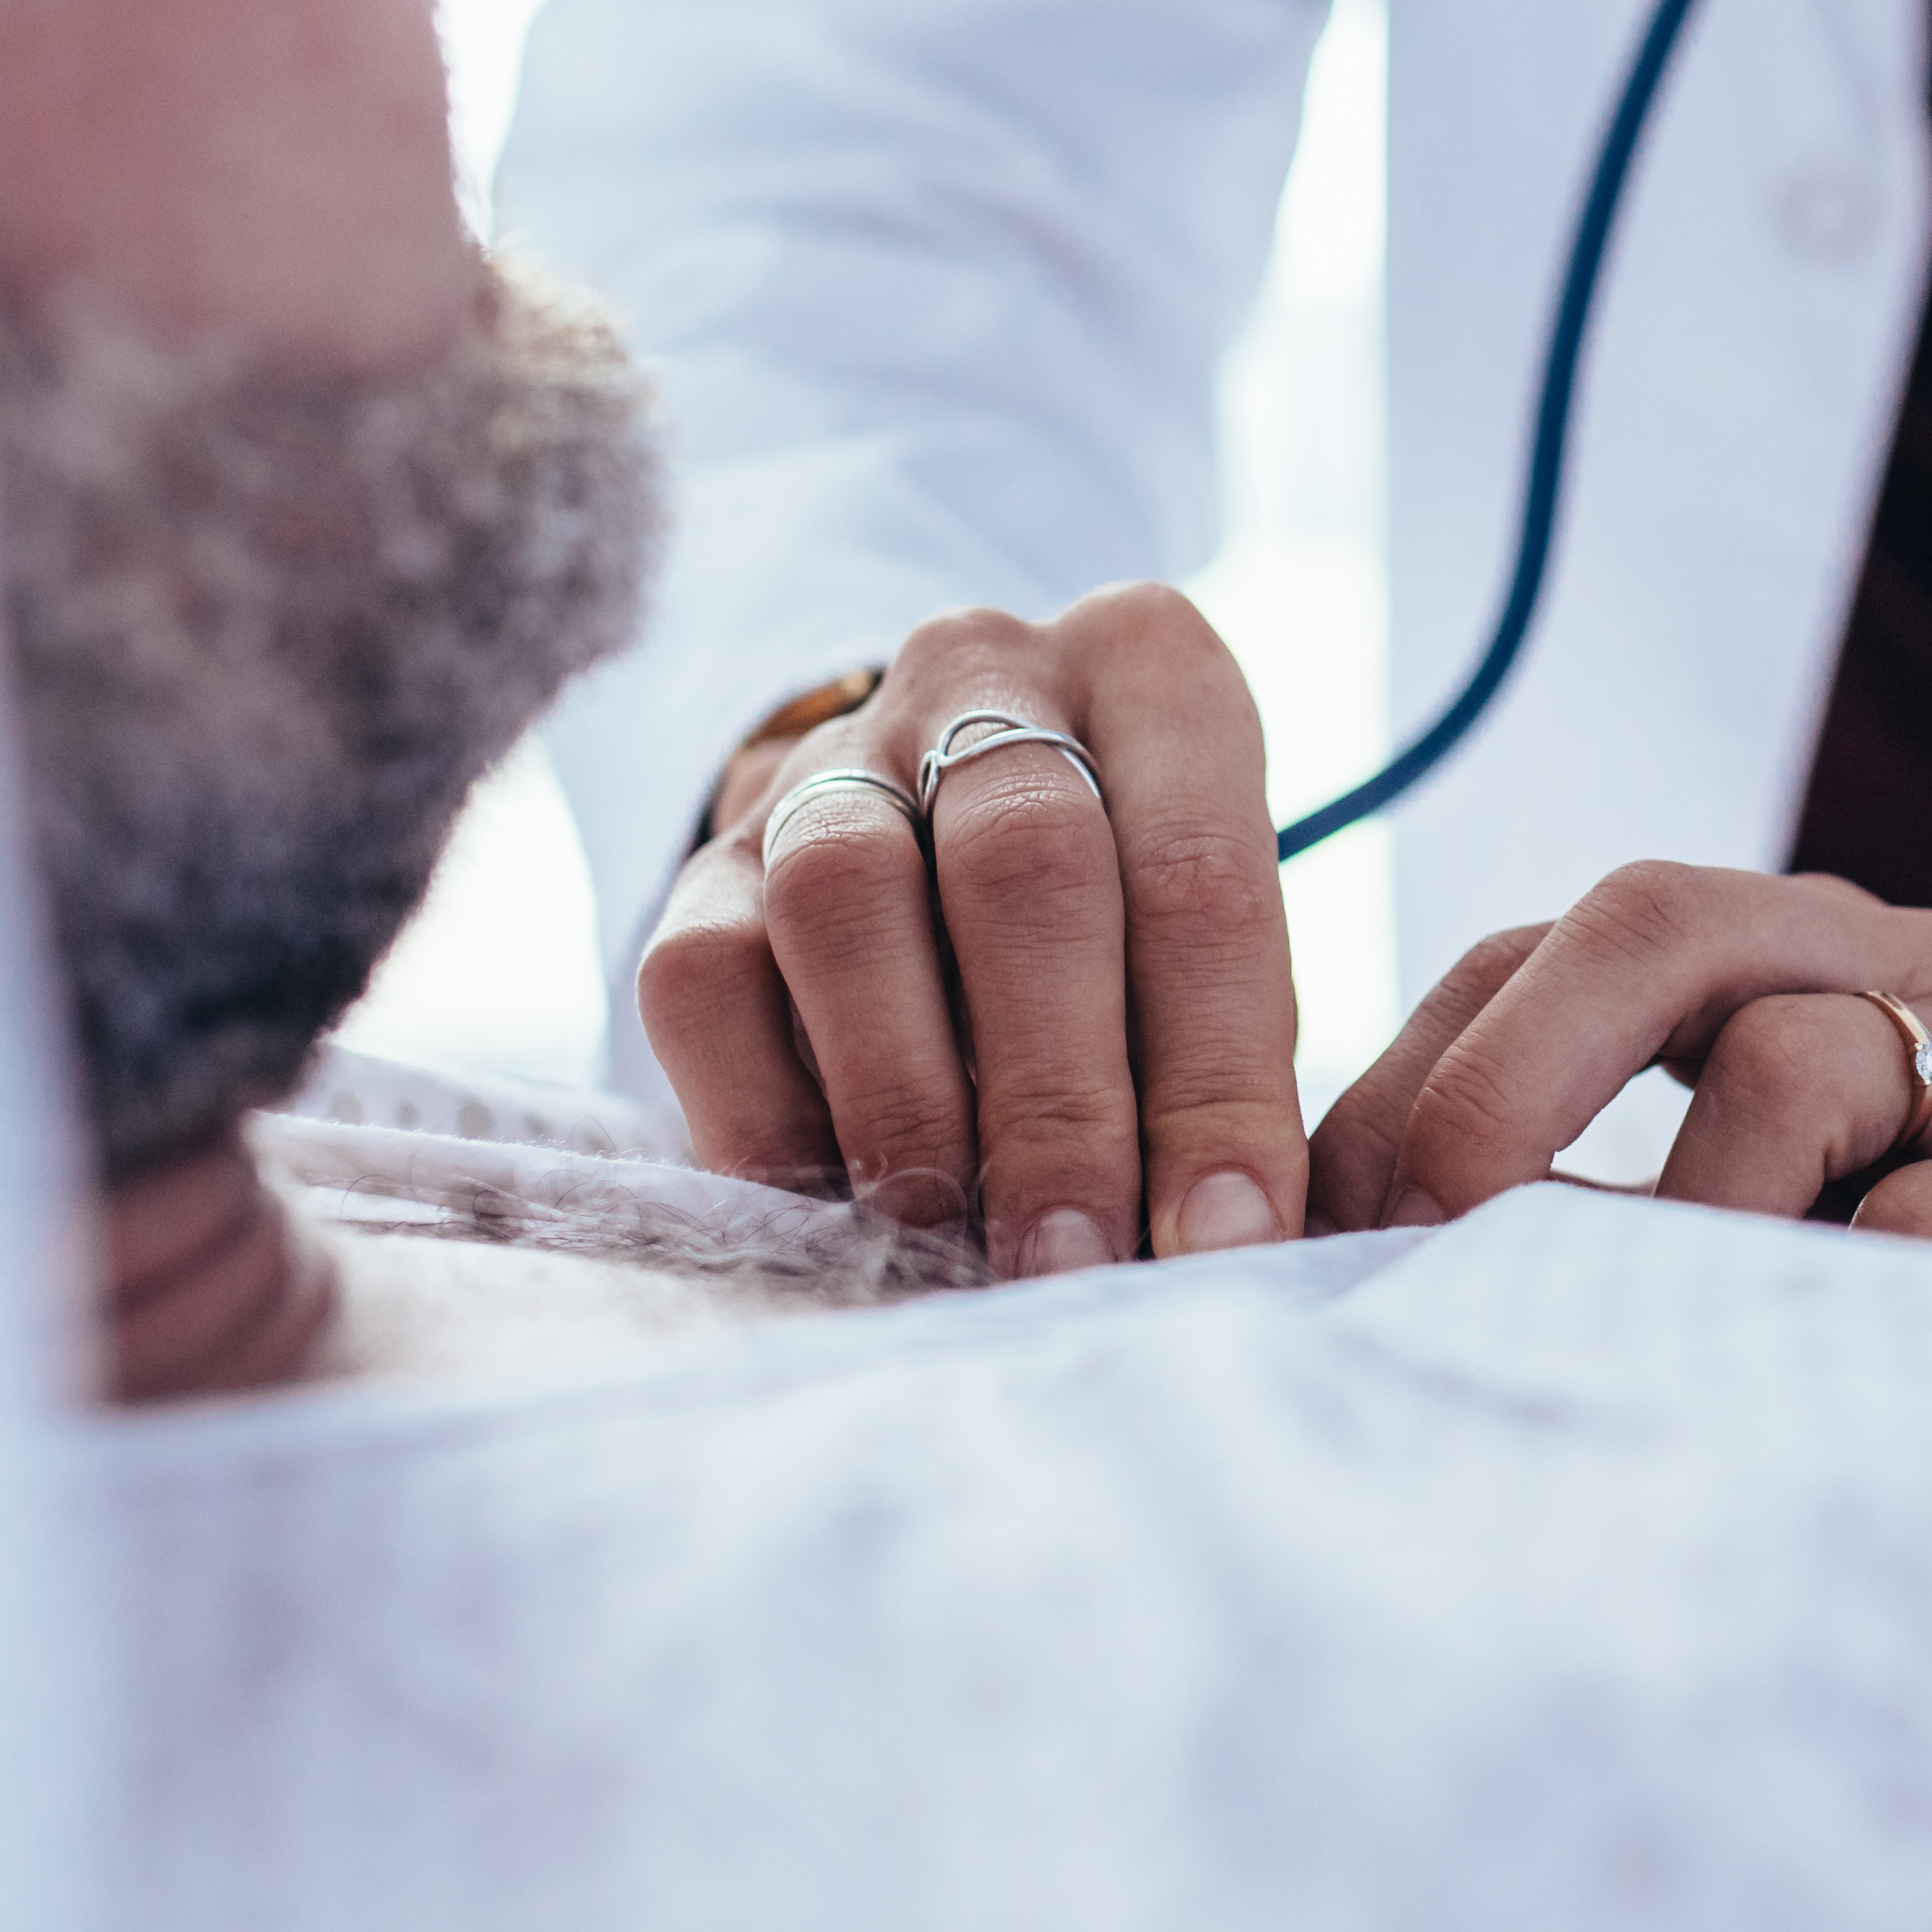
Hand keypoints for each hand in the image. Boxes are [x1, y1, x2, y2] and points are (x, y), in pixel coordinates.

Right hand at [633, 583, 1303, 1275]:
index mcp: (1146, 666)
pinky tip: (831, 1220)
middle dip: (1058, 1100)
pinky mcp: (705, 861)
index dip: (1217, 1081)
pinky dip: (768, 1121)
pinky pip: (704, 984)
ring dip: (904, 1105)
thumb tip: (1225, 1250)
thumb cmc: (1130, 920)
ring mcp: (827, 758)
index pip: (1199, 874)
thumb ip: (1221, 1069)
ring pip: (845, 904)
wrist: (937, 830)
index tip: (1227, 1240)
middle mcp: (981, 670)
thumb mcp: (1215, 944)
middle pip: (1022, 870)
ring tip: (952, 1246)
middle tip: (1080, 1265)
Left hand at [1311, 865, 1931, 1412]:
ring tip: (1644, 1356)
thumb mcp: (1772, 1204)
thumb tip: (1337, 1297)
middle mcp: (1890, 962)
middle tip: (1420, 1256)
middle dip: (1495, 1090)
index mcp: (1780, 955)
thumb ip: (1599, 1206)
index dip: (1401, 1078)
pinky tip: (1805, 1407)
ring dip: (1676, 1222)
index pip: (1539, 946)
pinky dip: (1842, 1308)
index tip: (1308, 1241)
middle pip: (1652, 923)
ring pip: (1794, 1059)